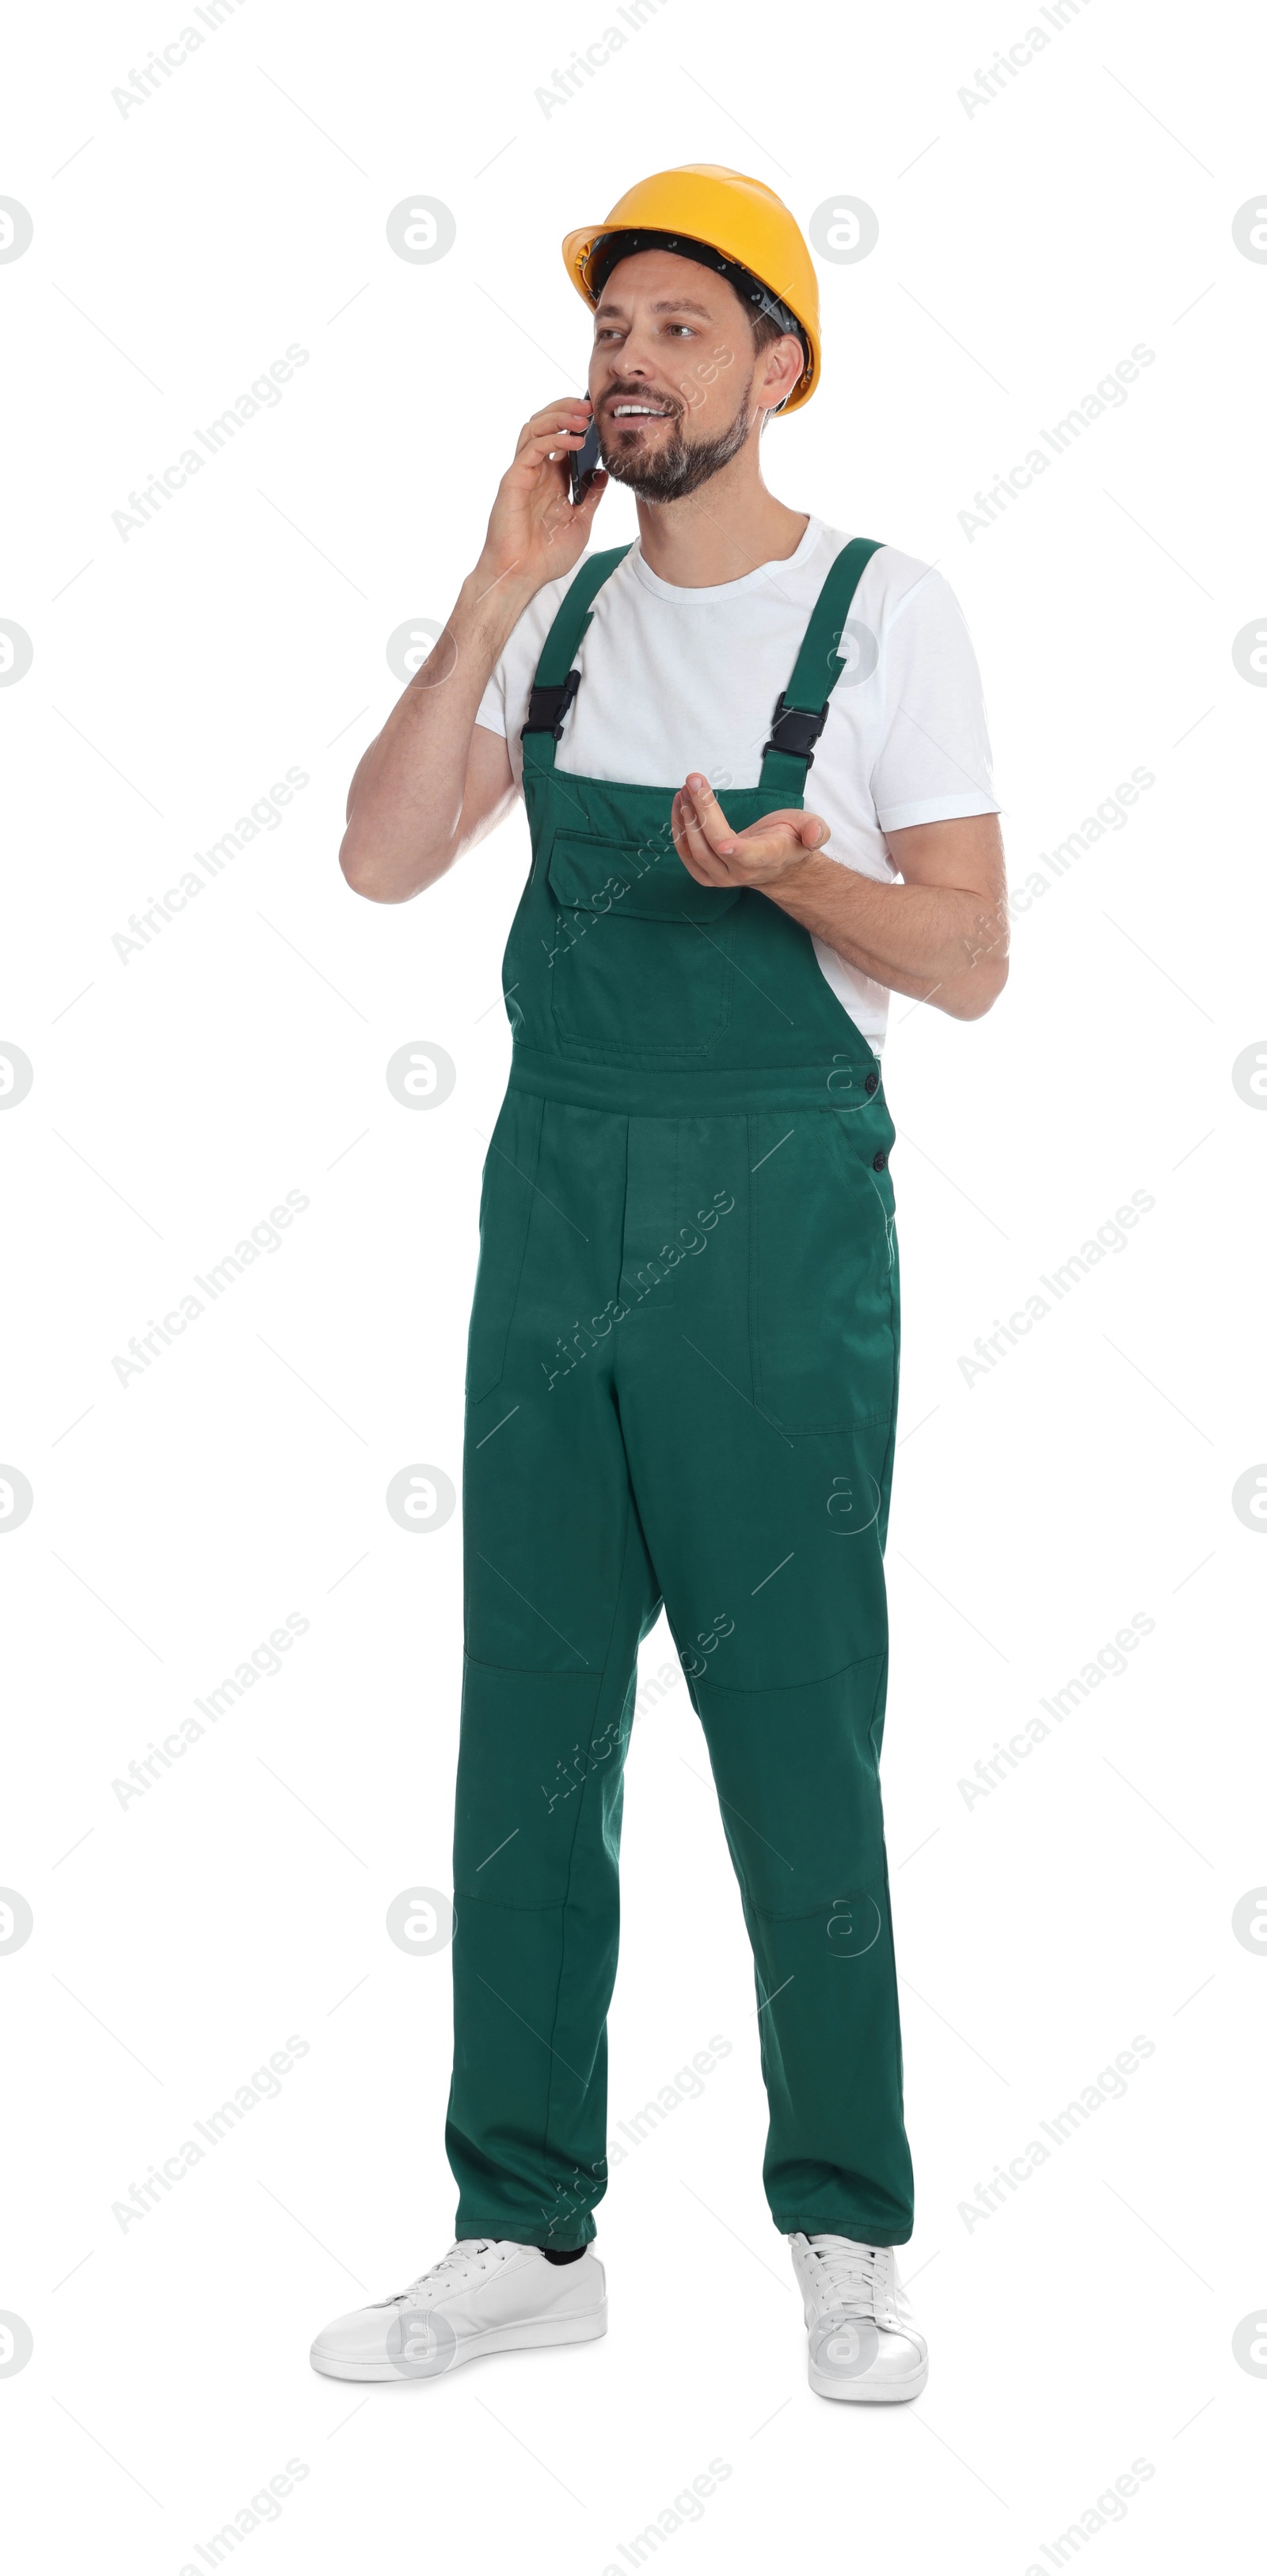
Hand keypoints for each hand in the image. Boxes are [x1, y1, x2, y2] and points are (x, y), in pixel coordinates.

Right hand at [476, 397, 607, 596]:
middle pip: (545, 425)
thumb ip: (590, 497)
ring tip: (583, 416)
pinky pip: (531, 448)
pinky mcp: (514, 480)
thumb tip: (603, 474)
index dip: (577, 423)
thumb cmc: (545, 555)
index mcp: (550, 479)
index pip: (561, 438)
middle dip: (566, 410)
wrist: (523, 575)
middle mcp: (535, 471)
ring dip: (559, 417)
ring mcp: (523, 473)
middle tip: (590, 406)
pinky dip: (553, 439)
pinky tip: (574, 441)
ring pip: (534, 428)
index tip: (599, 416)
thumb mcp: (580, 522)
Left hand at [672, 773, 829, 888]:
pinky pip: (686, 854)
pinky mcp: (706, 875)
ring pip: (695, 849)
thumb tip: (814, 834)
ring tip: (685, 788)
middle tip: (693, 780)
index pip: (748, 856)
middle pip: (713, 843)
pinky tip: (680, 805)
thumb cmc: (790, 841)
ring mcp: (721, 877)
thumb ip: (815, 830)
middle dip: (701, 809)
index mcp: (766, 858)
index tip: (723, 843)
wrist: (778, 867)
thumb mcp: (811, 829)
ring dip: (686, 817)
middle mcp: (741, 872)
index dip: (735, 850)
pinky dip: (679, 828)